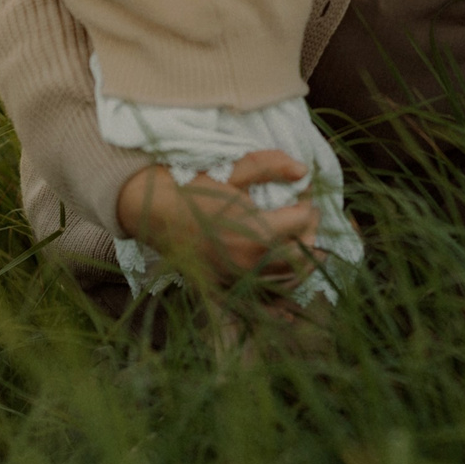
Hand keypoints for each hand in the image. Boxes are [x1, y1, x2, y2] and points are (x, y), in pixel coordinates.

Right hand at [114, 152, 318, 290]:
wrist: (153, 212)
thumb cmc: (193, 187)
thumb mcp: (233, 170)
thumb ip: (270, 165)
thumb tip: (304, 171)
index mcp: (256, 233)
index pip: (303, 221)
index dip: (308, 203)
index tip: (304, 193)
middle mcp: (251, 264)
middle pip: (303, 254)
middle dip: (310, 231)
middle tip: (308, 213)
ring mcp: (239, 280)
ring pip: (289, 280)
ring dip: (301, 259)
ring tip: (301, 238)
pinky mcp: (227, 289)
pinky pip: (264, 298)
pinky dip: (280, 289)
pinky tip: (287, 282)